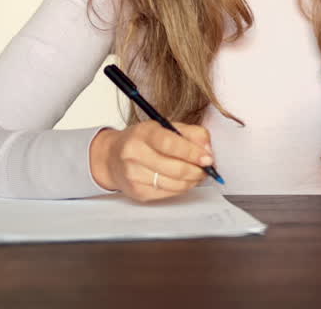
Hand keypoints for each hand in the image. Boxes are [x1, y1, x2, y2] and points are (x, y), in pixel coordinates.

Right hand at [89, 121, 213, 201]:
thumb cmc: (144, 140)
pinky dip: (181, 188)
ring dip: (191, 181)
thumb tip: (208, 150)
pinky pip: (168, 193)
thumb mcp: (167, 127)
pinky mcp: (137, 192)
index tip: (208, 158)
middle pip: (174, 168)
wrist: (112, 157)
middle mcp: (134, 153)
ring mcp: (133, 175)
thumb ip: (192, 133)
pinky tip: (183, 181)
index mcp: (143, 133)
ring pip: (173, 183)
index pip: (170, 143)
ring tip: (197, 174)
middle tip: (206, 168)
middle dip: (196, 170)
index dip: (192, 152)